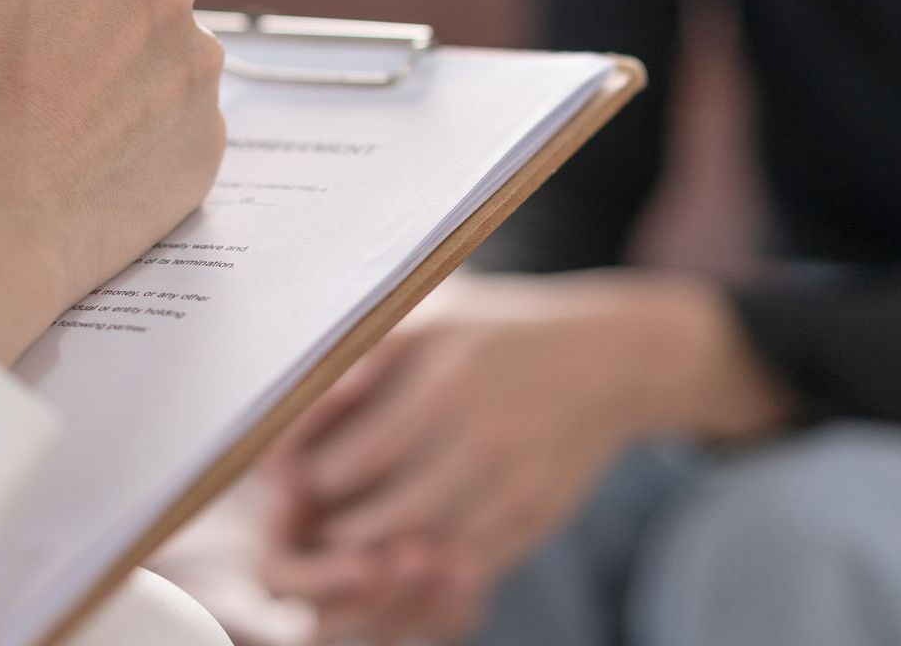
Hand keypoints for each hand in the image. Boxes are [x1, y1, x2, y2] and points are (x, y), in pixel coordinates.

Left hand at [262, 272, 792, 641]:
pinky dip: (424, 580)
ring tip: (344, 550)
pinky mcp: (535, 521)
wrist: (608, 360)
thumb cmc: (498, 333)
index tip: (292, 480)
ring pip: (424, 558)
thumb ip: (363, 358)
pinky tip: (398, 560)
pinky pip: (470, 572)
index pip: (356, 459)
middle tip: (306, 528)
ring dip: (373, 565)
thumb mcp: (431, 318)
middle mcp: (483, 440)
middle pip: (384, 521)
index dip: (312, 481)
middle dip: (335, 535)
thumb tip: (296, 405)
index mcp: (447, 383)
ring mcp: (514, 488)